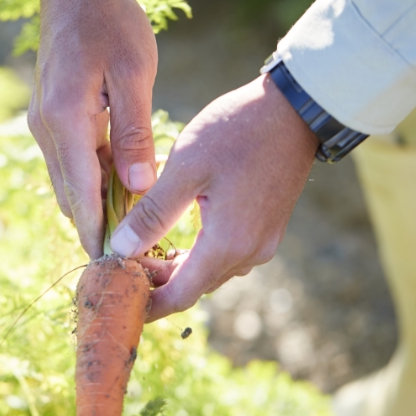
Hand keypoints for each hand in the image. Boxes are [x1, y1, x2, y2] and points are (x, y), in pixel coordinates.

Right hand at [28, 0, 157, 258]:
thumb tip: (138, 187)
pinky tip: (118, 190)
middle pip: (70, 195)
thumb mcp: (133, 72)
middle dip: (95, 228)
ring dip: (94, 207)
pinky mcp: (52, 118)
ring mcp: (45, 124)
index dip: (96, 233)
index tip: (111, 268)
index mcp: (66, 120)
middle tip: (128, 256)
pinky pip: (72, 162)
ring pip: (69, 182)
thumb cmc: (108, 22)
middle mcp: (47, 129)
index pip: (80, 194)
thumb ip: (134, 132)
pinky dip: (92, 182)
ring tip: (128, 231)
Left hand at [111, 74, 317, 320]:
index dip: (148, 306)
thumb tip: (120, 248)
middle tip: (121, 264)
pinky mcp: (266, 228)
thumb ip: (152, 213)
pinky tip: (175, 233)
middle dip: (156, 282)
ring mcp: (262, 242)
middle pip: (194, 286)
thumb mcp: (185, 168)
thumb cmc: (237, 132)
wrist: (295, 109)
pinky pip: (225, 254)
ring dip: (176, 267)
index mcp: (227, 244)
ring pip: (209, 271)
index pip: (180, 296)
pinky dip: (197, 254)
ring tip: (141, 246)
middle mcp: (248, 253)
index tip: (120, 302)